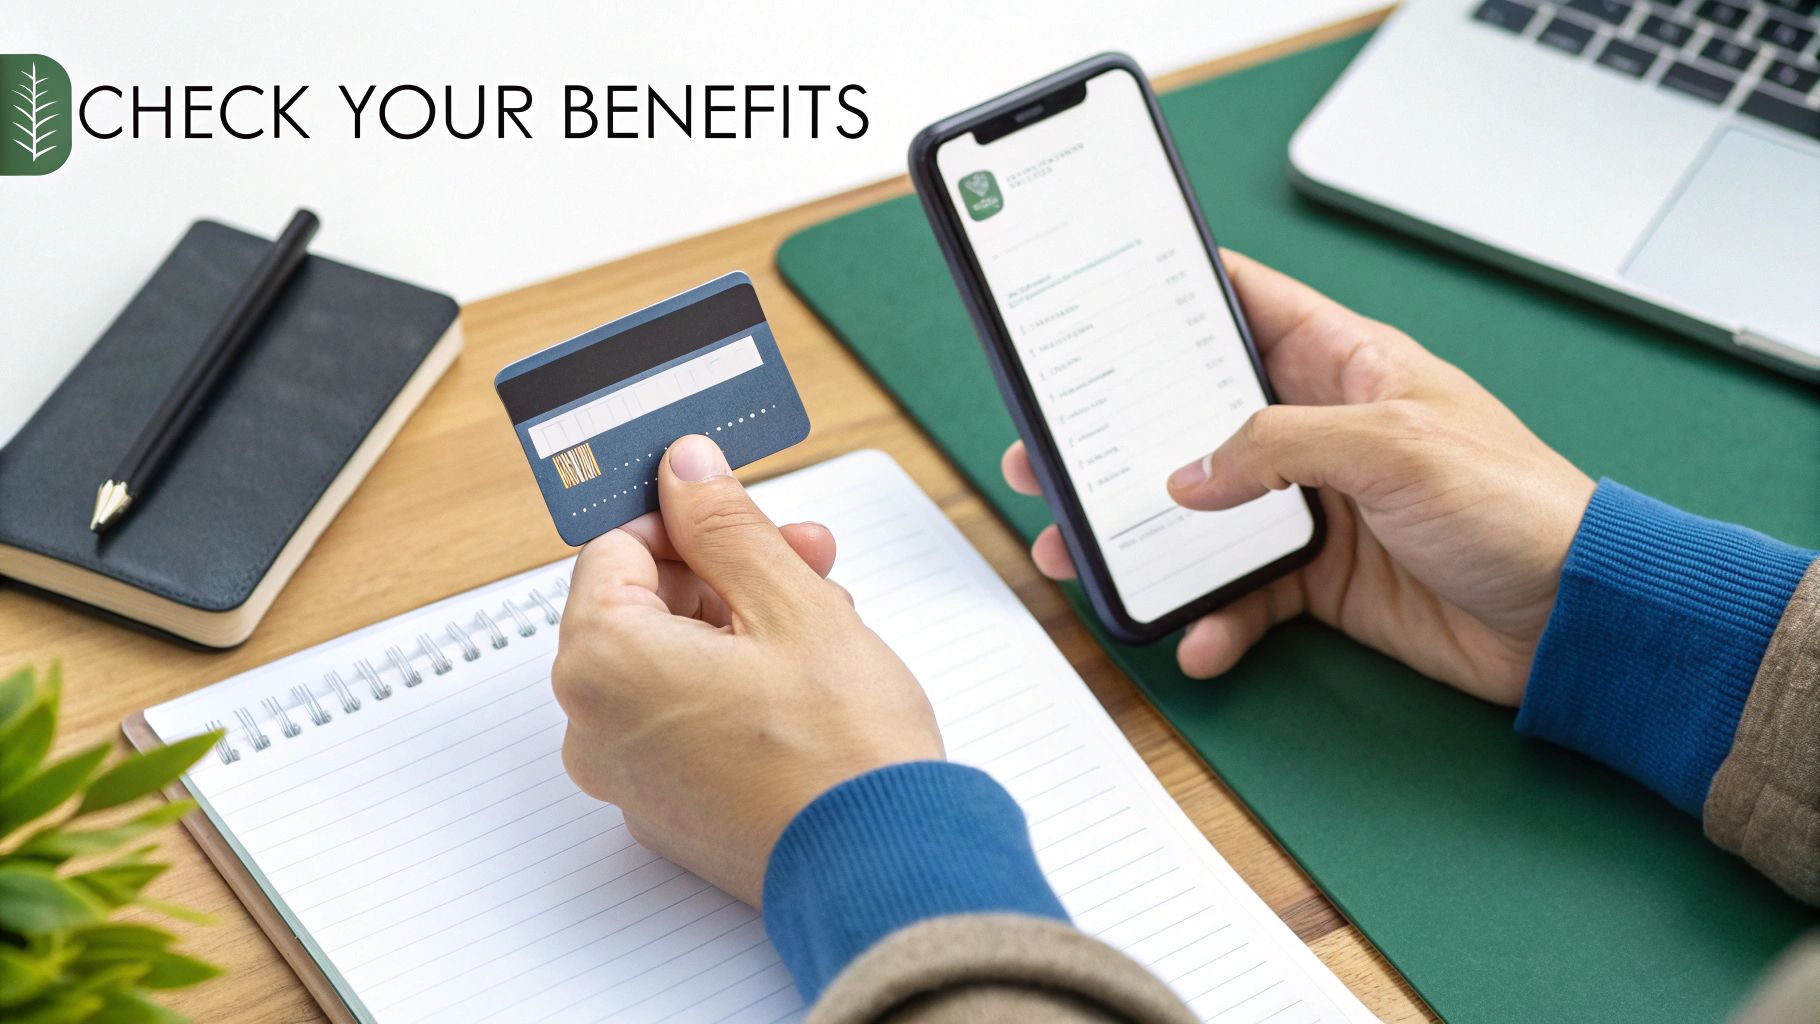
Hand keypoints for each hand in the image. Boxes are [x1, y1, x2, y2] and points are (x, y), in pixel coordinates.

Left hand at [552, 434, 941, 905]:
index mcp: (603, 665)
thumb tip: (686, 470)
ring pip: (673, 664)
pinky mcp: (672, 813)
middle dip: (727, 569)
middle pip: (645, 607)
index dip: (684, 516)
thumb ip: (726, 524)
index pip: (617, 549)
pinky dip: (735, 687)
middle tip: (804, 553)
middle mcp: (596, 728)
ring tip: (827, 617)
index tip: (732, 503)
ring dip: (742, 624)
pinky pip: (686, 722)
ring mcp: (632, 779)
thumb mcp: (790, 602)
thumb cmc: (842, 752)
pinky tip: (807, 678)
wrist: (886, 869)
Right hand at [1004, 251, 1593, 705]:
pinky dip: (1213, 618)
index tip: (1092, 303)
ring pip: (1201, 515)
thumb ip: (1278, 448)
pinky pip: (1244, 595)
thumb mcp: (1392, 446)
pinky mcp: (1321, 581)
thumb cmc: (1513, 503)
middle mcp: (1318, 430)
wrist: (1575, 618)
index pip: (1243, 305)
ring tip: (1077, 557)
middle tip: (1043, 453)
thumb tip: (1185, 478)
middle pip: (1193, 422)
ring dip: (1140, 541)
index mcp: (1343, 364)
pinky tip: (1200, 638)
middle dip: (1117, 440)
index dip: (1168, 298)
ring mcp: (1315, 508)